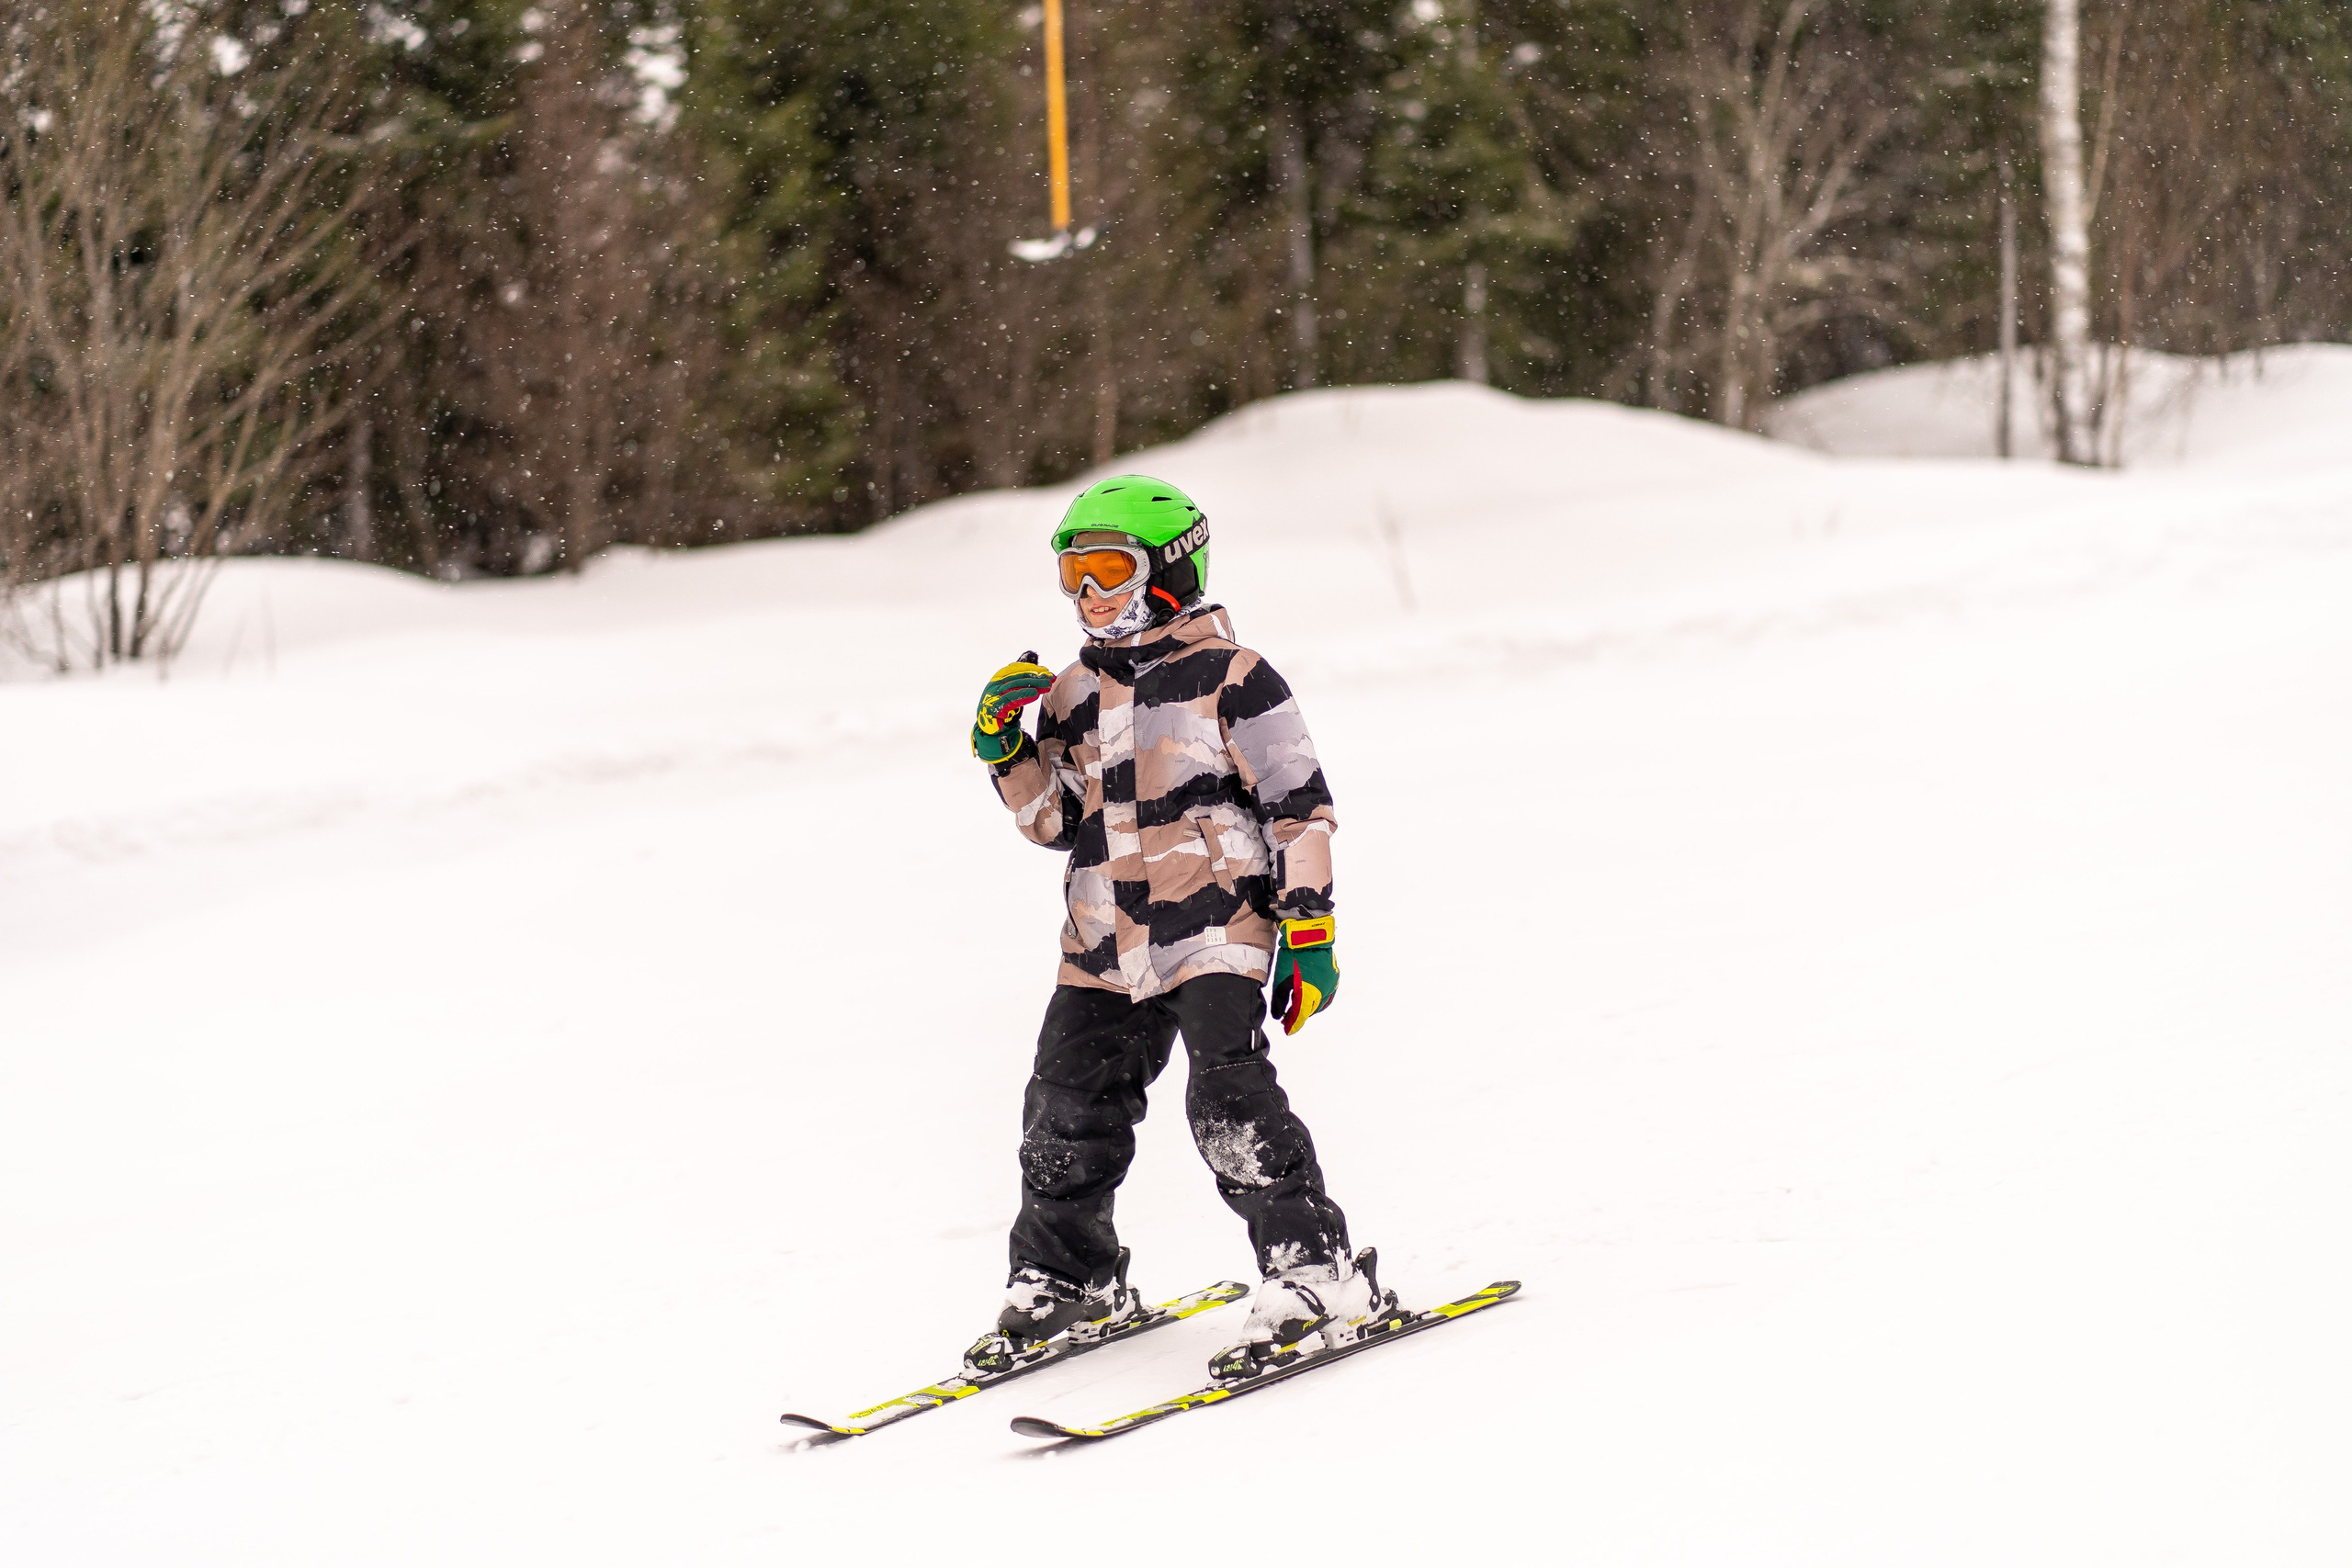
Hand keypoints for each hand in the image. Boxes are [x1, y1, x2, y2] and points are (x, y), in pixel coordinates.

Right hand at [972, 651, 1053, 763]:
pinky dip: (1023, 695)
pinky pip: (1010, 699)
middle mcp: (994, 685)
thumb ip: (1021, 673)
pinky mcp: (994, 707)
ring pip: (1015, 686)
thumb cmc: (1002, 706)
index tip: (1046, 671)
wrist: (990, 728)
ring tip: (1047, 685)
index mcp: (998, 678)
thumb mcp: (1013, 688)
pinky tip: (1035, 694)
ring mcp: (993, 696)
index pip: (1016, 669)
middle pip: (1017, 676)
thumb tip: (1032, 655)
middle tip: (1050, 678)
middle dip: (1035, 676)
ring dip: (1033, 685)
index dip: (1031, 668)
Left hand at [1271, 915, 1338, 1033]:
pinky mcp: (1334, 977)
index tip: (1286, 1031)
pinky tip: (1311, 998)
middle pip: (1309, 1011)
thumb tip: (1278, 1017)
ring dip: (1309, 1009)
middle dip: (1298, 1017)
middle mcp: (1322, 992)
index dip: (1292, 1025)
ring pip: (1320, 1005)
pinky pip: (1327, 995)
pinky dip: (1319, 1000)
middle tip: (1288, 1019)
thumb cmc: (1292, 957)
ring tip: (1299, 1009)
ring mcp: (1330, 985)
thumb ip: (1280, 1001)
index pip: (1299, 1016)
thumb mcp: (1281, 979)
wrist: (1309, 935)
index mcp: (1308, 994)